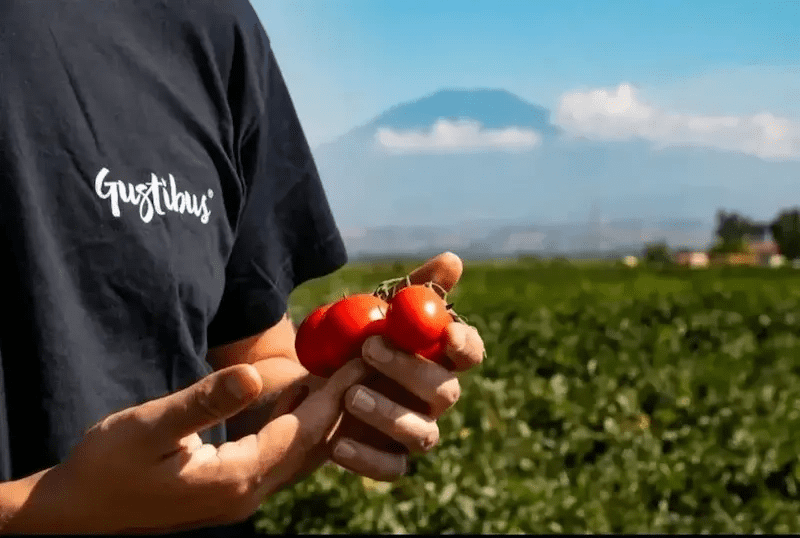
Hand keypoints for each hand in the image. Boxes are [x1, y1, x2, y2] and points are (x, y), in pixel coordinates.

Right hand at [4, 360, 367, 533]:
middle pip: (312, 445)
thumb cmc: (106, 464)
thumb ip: (204, 401)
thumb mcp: (150, 426)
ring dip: (324, 415)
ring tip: (345, 375)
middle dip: (341, 403)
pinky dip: (298, 426)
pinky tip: (302, 399)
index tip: (361, 361)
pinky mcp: (231, 488)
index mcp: (236, 478)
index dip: (334, 394)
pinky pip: (280, 455)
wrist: (78, 510)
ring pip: (300, 452)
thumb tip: (252, 374)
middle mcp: (249, 492)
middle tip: (368, 364)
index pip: (302, 432)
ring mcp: (242, 494)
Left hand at [327, 252, 485, 479]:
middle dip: (409, 371)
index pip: (469, 353)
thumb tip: (453, 260)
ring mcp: (416, 431)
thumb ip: (413, 291)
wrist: (312, 383)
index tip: (445, 333)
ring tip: (350, 396)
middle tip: (368, 351)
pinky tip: (338, 444)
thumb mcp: (376, 312)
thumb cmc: (356, 343)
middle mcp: (435, 398)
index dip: (464, 344)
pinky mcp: (389, 460)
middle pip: (445, 393)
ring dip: (389, 415)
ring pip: (423, 435)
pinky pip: (391, 470)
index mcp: (439, 360)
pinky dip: (367, 459)